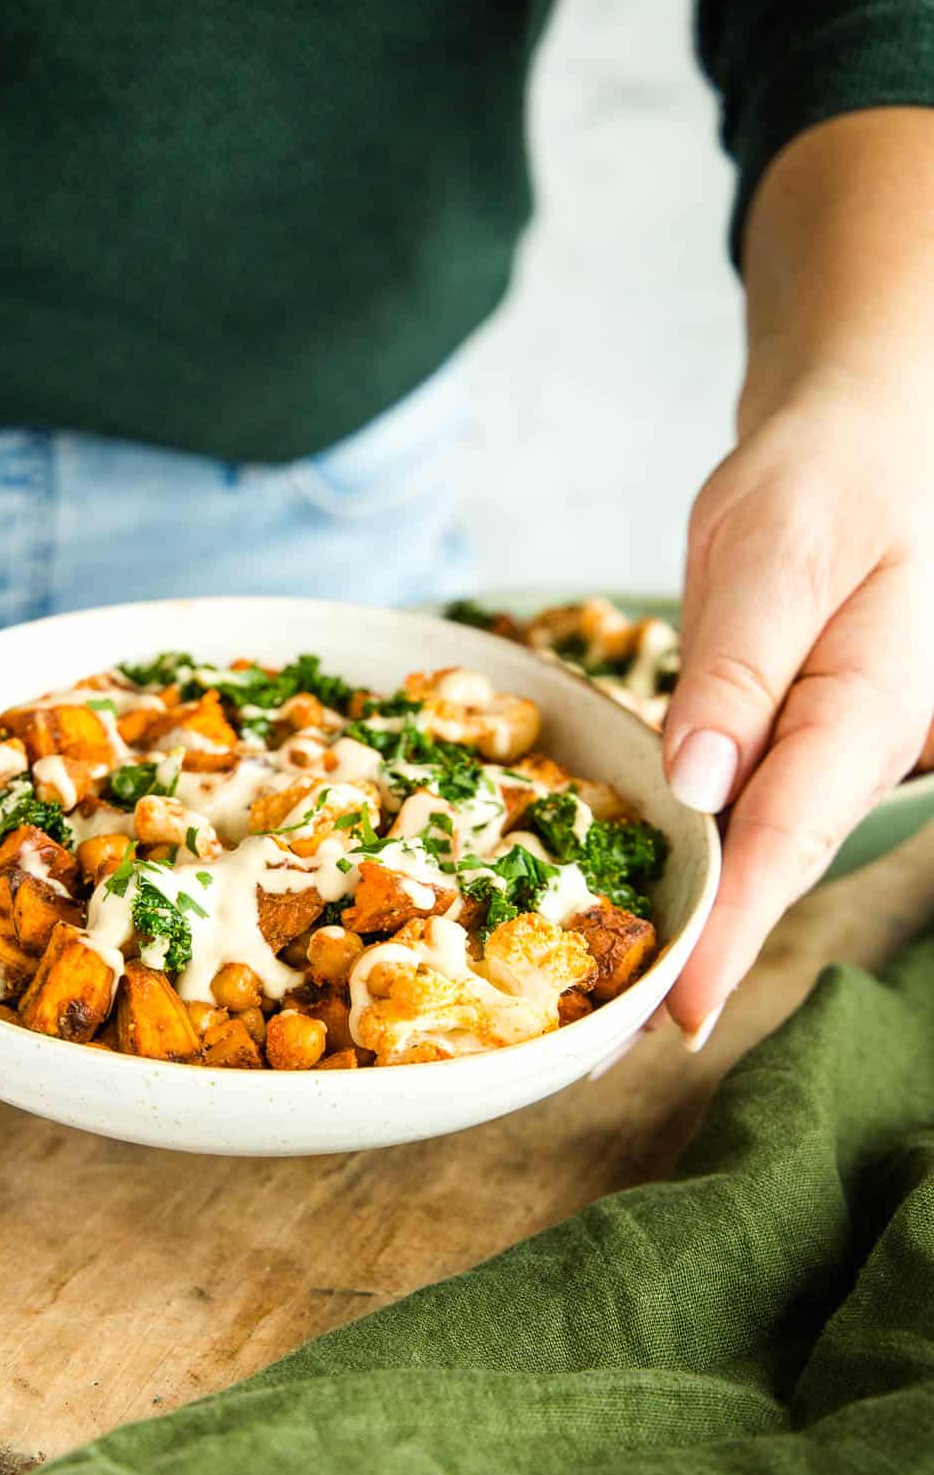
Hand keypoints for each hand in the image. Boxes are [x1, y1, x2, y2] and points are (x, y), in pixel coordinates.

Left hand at [662, 366, 933, 1038]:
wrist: (867, 437)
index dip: (730, 936)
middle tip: (608, 1037)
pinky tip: (651, 892)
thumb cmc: (830, 478)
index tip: (676, 1015)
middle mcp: (863, 748)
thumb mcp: (775, 554)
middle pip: (775, 869)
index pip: (788, 843)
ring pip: (764, 848)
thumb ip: (736, 674)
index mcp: (867, 708)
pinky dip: (703, 855)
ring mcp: (839, 748)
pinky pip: (755, 810)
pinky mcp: (805, 737)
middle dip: (698, 953)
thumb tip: (698, 790)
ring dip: (696, 914)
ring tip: (609, 987)